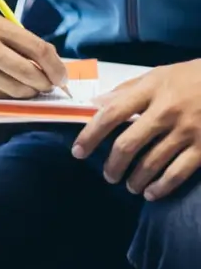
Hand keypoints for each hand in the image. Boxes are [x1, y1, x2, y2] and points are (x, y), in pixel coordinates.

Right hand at [0, 15, 66, 98]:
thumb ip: (25, 44)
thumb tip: (57, 68)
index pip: (38, 49)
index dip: (56, 67)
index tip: (62, 77)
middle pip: (31, 73)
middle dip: (46, 83)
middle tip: (48, 85)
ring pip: (18, 90)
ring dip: (30, 92)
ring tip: (28, 85)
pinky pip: (2, 97)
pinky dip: (10, 94)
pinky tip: (6, 86)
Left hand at [72, 60, 200, 200]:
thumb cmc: (192, 77)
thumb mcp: (159, 75)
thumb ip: (127, 90)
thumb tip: (96, 104)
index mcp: (151, 90)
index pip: (111, 114)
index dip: (90, 135)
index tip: (78, 152)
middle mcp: (167, 110)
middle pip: (128, 144)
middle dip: (113, 165)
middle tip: (108, 176)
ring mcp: (188, 130)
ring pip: (151, 163)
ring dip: (135, 179)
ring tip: (129, 186)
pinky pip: (178, 173)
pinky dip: (161, 187)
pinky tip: (151, 193)